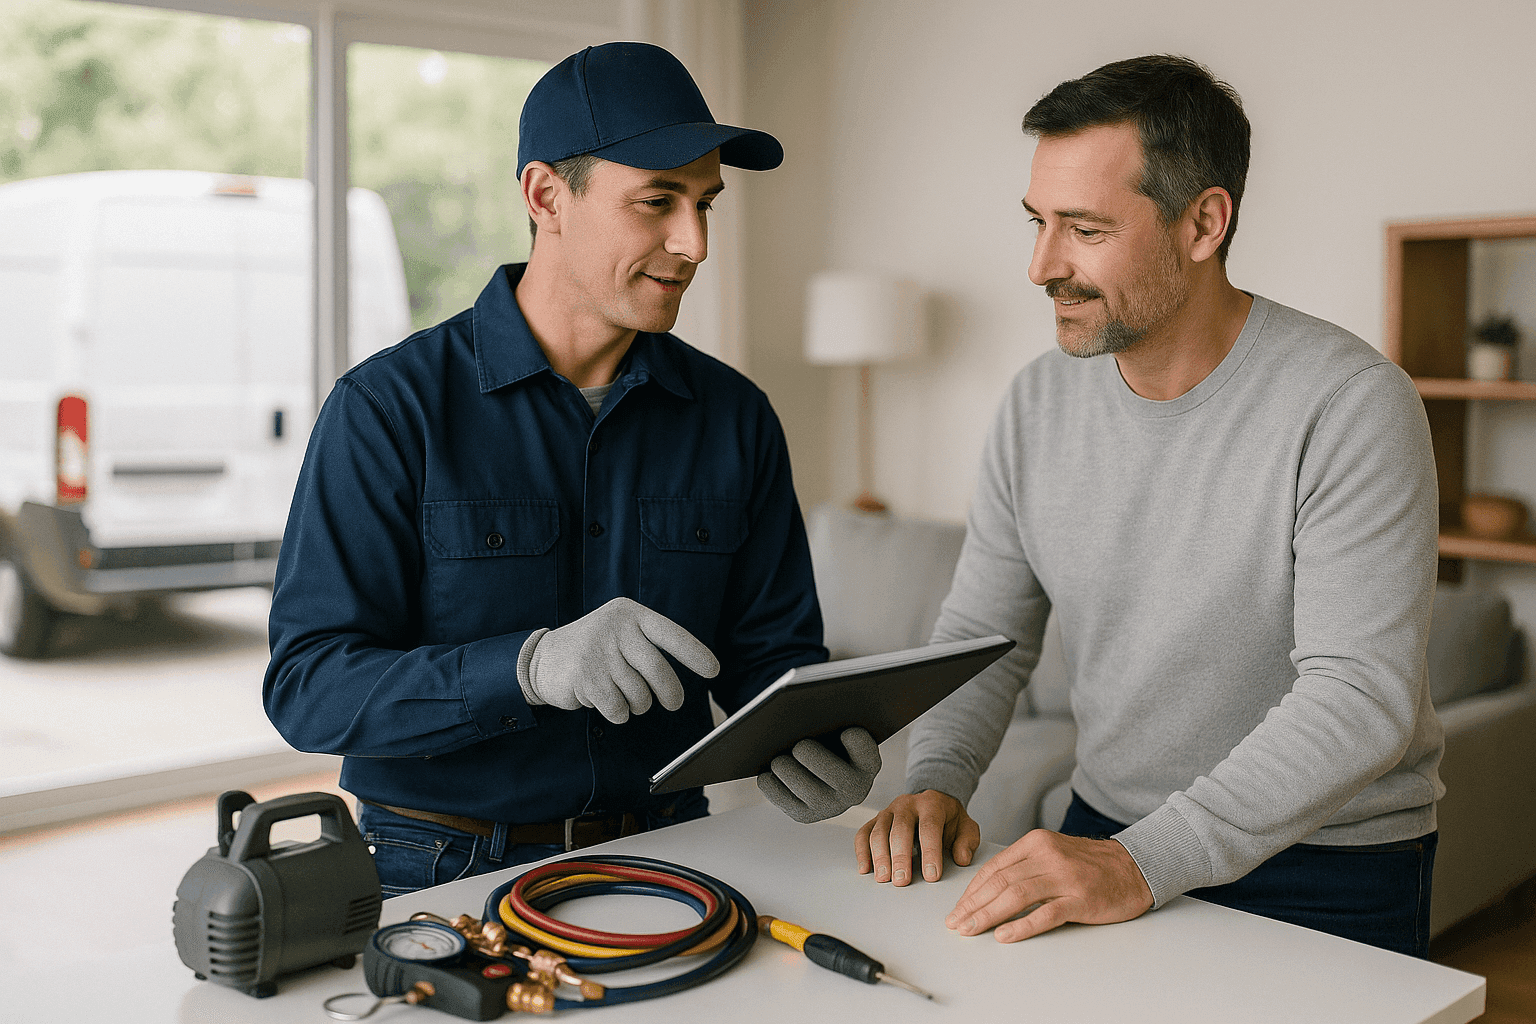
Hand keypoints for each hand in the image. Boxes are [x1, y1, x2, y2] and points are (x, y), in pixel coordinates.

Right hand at [517, 597, 718, 723]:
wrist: (544, 657)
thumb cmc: (596, 649)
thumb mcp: (621, 633)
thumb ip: (649, 647)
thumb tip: (682, 682)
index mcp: (631, 614)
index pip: (671, 634)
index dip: (694, 654)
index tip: (714, 671)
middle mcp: (616, 628)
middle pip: (658, 671)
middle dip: (671, 694)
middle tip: (674, 703)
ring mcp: (598, 650)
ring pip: (639, 694)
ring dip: (636, 704)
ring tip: (622, 693)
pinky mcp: (585, 675)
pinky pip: (618, 708)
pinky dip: (617, 712)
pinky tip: (604, 700)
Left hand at [758, 727, 881, 823]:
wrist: (820, 769)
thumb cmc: (828, 740)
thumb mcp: (837, 729)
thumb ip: (831, 720)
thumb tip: (803, 716)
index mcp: (867, 763)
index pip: (864, 747)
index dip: (854, 739)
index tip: (845, 732)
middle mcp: (855, 789)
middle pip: (834, 774)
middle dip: (812, 757)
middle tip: (799, 747)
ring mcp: (830, 806)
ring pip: (806, 790)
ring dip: (788, 771)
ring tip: (779, 760)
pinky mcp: (805, 815)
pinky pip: (784, 800)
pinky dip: (772, 786)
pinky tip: (768, 775)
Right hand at [855, 790, 979, 885]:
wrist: (933, 802)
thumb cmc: (949, 820)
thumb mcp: (966, 827)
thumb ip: (967, 841)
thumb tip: (961, 858)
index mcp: (931, 804)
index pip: (929, 827)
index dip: (930, 852)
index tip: (932, 876)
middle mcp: (907, 804)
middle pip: (900, 829)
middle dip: (900, 857)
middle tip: (902, 880)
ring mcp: (888, 811)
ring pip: (879, 831)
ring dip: (880, 856)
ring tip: (883, 878)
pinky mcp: (875, 820)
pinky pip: (863, 833)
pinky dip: (862, 851)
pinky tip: (865, 869)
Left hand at [945, 829, 1152, 941]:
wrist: (1135, 867)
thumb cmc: (1092, 864)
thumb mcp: (1053, 853)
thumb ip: (1024, 866)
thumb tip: (989, 890)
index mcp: (1036, 843)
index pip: (994, 868)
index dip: (972, 891)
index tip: (958, 908)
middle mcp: (1046, 856)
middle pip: (999, 882)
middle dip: (973, 906)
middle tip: (956, 924)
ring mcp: (1064, 877)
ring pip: (1015, 896)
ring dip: (988, 916)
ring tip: (970, 930)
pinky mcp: (1079, 899)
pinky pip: (1044, 914)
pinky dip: (1021, 926)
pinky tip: (1004, 935)